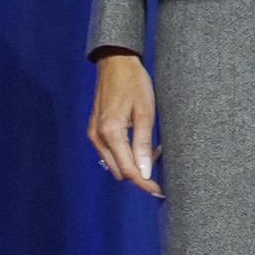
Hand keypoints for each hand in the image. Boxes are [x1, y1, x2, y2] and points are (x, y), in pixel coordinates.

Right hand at [88, 51, 162, 196]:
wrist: (115, 62)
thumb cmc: (134, 83)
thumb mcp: (145, 112)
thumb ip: (144, 144)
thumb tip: (145, 173)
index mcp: (110, 133)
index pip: (128, 171)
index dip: (145, 184)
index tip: (161, 191)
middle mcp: (98, 138)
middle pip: (119, 172)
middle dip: (140, 174)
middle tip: (160, 162)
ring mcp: (94, 135)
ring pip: (114, 165)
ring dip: (133, 165)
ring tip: (152, 151)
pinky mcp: (95, 131)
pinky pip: (110, 154)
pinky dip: (125, 155)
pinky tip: (140, 145)